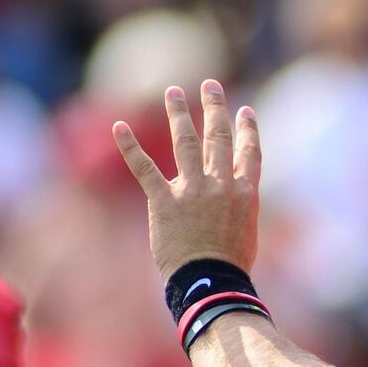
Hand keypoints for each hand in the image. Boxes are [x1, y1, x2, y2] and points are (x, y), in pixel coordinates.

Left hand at [114, 79, 260, 280]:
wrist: (211, 281)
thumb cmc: (231, 265)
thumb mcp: (247, 232)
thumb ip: (239, 207)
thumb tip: (233, 198)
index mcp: (245, 193)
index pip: (249, 152)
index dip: (247, 129)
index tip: (244, 111)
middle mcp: (220, 184)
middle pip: (218, 137)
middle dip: (214, 108)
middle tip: (211, 85)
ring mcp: (191, 190)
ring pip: (185, 142)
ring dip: (179, 114)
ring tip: (173, 92)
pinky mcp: (164, 200)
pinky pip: (144, 168)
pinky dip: (129, 146)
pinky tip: (119, 126)